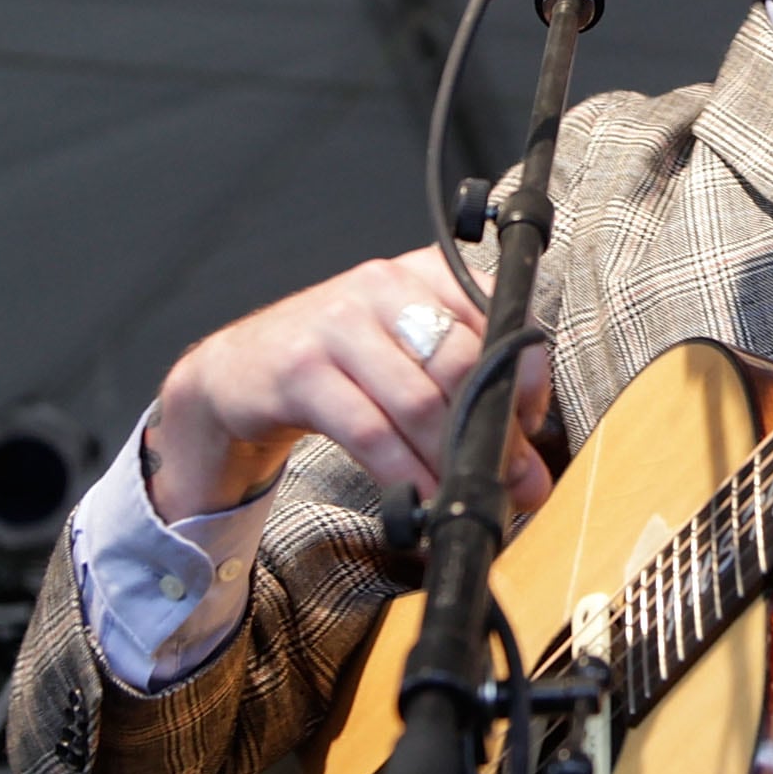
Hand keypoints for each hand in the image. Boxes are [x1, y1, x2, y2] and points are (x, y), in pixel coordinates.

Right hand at [142, 246, 554, 522]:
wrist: (240, 370)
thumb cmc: (342, 363)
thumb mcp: (410, 355)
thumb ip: (470, 390)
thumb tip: (529, 469)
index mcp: (426, 272)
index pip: (500, 316)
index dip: (527, 378)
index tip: (532, 426)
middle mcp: (385, 286)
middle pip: (462, 363)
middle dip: (495, 431)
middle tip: (512, 480)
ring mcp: (339, 324)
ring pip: (419, 401)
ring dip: (451, 461)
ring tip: (467, 496)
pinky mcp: (301, 370)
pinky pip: (369, 431)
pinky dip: (404, 474)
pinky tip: (420, 501)